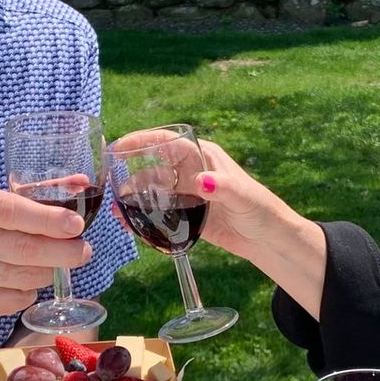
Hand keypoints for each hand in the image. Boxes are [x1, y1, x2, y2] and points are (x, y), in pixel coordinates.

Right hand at [0, 182, 91, 326]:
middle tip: (83, 251)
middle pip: (23, 248)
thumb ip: (29, 195)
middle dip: (62, 251)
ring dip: (47, 272)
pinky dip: (27, 292)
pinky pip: (14, 299)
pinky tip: (24, 283)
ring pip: (23, 276)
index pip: (11, 211)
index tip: (76, 224)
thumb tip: (81, 184)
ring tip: (54, 265)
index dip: (48, 219)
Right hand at [108, 130, 298, 260]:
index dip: (141, 141)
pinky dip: (144, 218)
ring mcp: (187, 194)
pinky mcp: (186, 216)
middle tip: (113, 187)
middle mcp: (191, 172)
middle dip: (131, 175)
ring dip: (135, 200)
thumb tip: (201, 181)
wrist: (267, 240)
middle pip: (153, 167)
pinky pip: (159, 214)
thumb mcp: (243, 196)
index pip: (166, 141)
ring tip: (119, 213)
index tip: (119, 146)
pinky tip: (132, 227)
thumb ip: (223, 186)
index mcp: (203, 156)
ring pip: (153, 192)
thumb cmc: (261, 210)